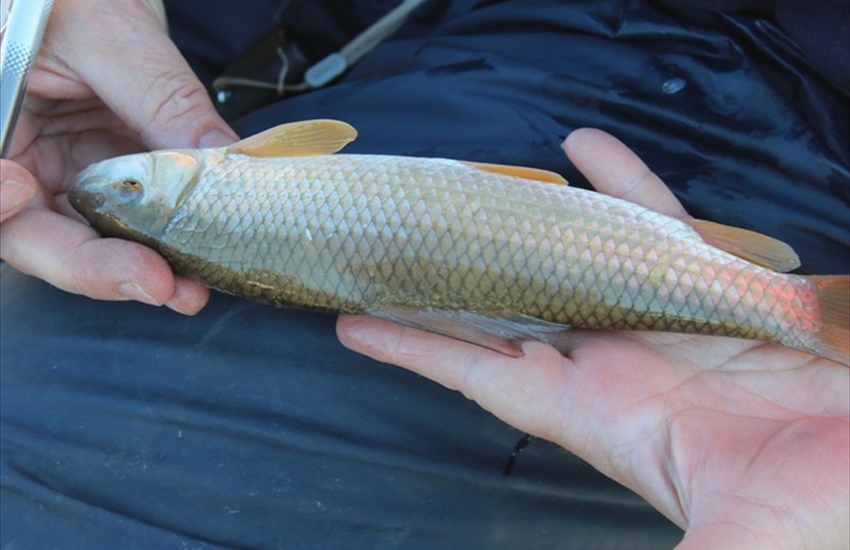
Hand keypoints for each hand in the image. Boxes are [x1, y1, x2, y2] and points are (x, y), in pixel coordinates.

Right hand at [0, 0, 238, 313]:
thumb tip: (219, 160)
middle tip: (160, 284)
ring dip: (140, 266)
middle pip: (40, 238)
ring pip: (89, 242)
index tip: (21, 192)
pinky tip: (195, 254)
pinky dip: (163, 241)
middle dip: (99, 267)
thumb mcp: (110, 33)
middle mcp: (15, 164)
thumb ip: (157, 98)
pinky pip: (128, 223)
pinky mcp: (99, 183)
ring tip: (189, 285)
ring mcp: (57, 179)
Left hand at [337, 129, 849, 548]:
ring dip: (525, 221)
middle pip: (509, 308)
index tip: (352, 325)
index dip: (416, 351)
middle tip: (398, 239)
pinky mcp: (712, 285)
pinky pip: (655, 220)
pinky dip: (624, 184)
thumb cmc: (822, 497)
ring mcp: (658, 317)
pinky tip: (587, 147)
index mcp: (599, 414)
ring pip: (571, 255)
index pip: (482, 375)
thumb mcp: (745, 536)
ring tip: (477, 182)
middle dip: (454, 279)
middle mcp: (614, 361)